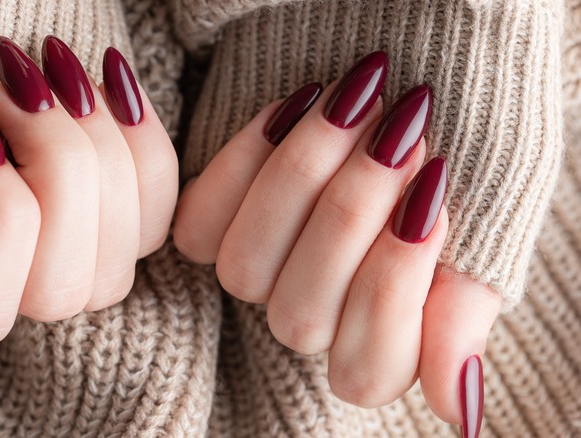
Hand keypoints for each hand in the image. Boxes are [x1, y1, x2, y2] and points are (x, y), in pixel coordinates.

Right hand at [0, 38, 176, 351]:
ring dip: (97, 142)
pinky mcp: (122, 212)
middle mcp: (13, 286)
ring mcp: (75, 255)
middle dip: (54, 164)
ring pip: (123, 245)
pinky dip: (140, 133)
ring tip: (56, 67)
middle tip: (18, 82)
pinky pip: (159, 199)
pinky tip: (107, 76)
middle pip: (62, 284)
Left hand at [174, 52, 501, 430]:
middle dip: (351, 216)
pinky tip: (299, 104)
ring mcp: (258, 276)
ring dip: (298, 182)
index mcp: (376, 345)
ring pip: (245, 271)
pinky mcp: (211, 227)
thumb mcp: (477, 242)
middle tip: (399, 133)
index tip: (434, 201)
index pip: (368, 366)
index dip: (395, 285)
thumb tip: (460, 410)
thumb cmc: (448, 173)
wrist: (403, 97)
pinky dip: (246, 159)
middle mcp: (309, 319)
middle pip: (301, 315)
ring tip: (354, 105)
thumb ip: (461, 316)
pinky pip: (201, 222)